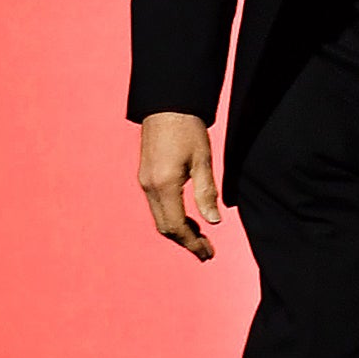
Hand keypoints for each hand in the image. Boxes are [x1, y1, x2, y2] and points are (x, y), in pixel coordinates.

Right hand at [137, 111, 220, 260]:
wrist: (167, 104)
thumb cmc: (188, 128)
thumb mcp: (202, 160)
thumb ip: (206, 193)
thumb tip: (213, 222)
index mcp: (164, 185)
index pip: (176, 227)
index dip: (192, 243)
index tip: (208, 254)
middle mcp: (149, 187)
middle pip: (165, 227)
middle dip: (185, 242)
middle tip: (206, 252)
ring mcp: (144, 181)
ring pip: (160, 218)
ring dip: (178, 231)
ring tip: (200, 238)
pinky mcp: (146, 176)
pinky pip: (157, 206)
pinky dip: (172, 217)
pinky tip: (188, 217)